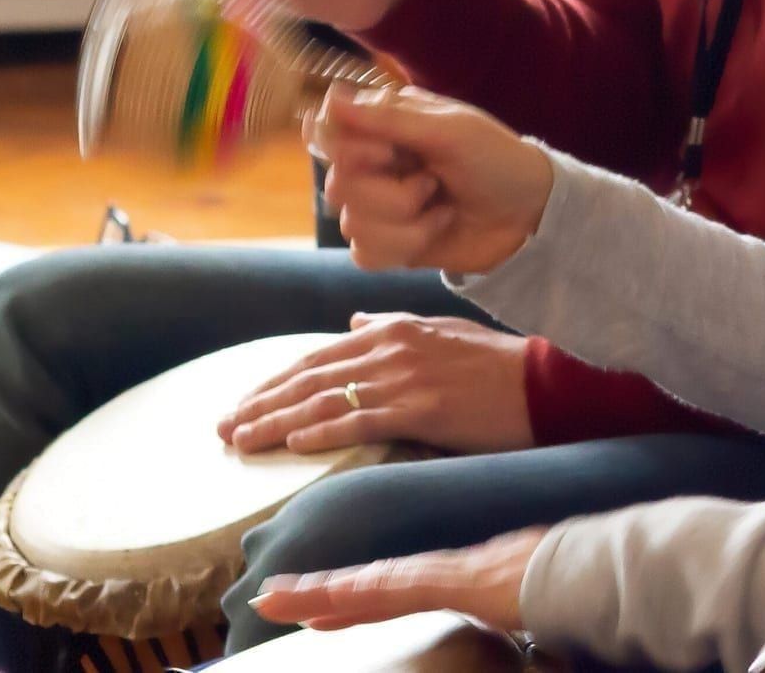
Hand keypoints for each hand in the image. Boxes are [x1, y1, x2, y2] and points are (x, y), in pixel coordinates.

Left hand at [217, 313, 534, 455]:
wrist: (541, 383)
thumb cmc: (495, 363)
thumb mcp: (441, 330)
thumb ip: (393, 324)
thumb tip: (353, 320)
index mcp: (393, 328)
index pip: (319, 355)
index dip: (275, 380)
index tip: (244, 402)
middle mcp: (391, 346)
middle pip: (310, 376)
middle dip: (261, 402)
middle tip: (223, 427)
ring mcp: (404, 376)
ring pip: (323, 398)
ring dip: (275, 421)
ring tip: (242, 441)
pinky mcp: (421, 407)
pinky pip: (359, 419)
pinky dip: (321, 430)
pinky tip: (293, 444)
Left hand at [251, 527, 545, 632]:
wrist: (582, 568)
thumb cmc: (562, 587)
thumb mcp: (524, 606)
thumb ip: (507, 614)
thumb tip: (516, 632)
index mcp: (453, 578)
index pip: (389, 590)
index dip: (348, 596)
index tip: (311, 604)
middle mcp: (437, 571)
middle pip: (366, 584)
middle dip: (317, 591)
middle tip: (269, 595)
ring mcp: (437, 574)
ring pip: (365, 585)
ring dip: (318, 593)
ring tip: (275, 599)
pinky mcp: (441, 584)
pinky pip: (386, 594)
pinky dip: (350, 598)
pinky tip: (320, 607)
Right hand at [310, 85, 555, 274]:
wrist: (529, 215)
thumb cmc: (497, 160)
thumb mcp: (450, 131)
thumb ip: (388, 119)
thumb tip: (330, 100)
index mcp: (387, 125)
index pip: (331, 135)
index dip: (354, 150)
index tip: (389, 152)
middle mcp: (376, 163)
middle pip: (336, 185)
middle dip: (391, 193)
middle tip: (431, 182)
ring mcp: (380, 205)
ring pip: (349, 224)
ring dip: (406, 222)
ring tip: (441, 207)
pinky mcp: (389, 243)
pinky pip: (363, 254)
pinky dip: (404, 246)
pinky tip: (435, 230)